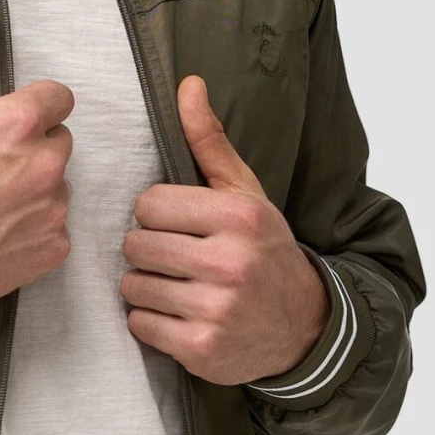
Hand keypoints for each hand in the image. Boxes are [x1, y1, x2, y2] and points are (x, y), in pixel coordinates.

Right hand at [0, 2, 74, 310]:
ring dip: (32, 191)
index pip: (58, 98)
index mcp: (20, 123)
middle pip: (58, 143)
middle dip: (31, 150)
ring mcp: (52, 211)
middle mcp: (45, 165)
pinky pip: (54, 230)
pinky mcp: (51, 250)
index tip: (5, 126)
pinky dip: (32, 231)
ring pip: (56, 188)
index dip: (31, 108)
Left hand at [119, 75, 329, 384]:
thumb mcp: (244, 193)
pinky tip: (179, 313)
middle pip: (136, 245)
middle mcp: (230, 263)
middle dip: (148, 250)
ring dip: (146, 286)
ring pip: (133, 285)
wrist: (302, 325)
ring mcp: (216, 310)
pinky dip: (151, 320)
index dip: (156, 214)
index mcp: (238, 217)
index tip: (178, 224)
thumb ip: (208, 141)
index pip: (148, 204)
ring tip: (178, 285)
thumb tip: (187, 85)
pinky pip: (140, 324)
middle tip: (176, 256)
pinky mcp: (201, 349)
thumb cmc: (262, 249)